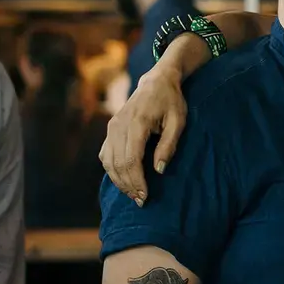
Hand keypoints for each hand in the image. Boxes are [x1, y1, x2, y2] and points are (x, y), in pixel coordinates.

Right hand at [99, 62, 190, 204]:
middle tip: (141, 201)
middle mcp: (119, 125)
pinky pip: (105, 155)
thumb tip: (159, 170)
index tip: (145, 197)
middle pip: (118, 163)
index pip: (131, 159)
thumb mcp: (178, 122)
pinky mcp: (110, 129)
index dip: (137, 181)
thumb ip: (169, 145)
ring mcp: (112, 127)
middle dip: (129, 185)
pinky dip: (112, 170)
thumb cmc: (171, 102)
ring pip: (108, 161)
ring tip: (133, 195)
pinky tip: (123, 181)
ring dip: (119, 181)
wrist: (156, 82)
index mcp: (136, 123)